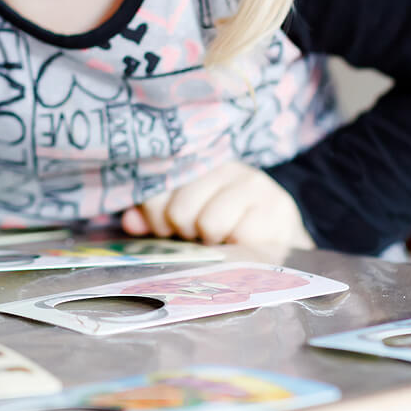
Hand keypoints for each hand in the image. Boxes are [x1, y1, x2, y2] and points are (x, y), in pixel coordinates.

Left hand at [120, 161, 314, 248]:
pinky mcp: (276, 207)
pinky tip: (242, 243)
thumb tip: (129, 221)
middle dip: (182, 232)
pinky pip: (238, 235)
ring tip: (220, 239)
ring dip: (211, 241)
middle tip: (197, 235)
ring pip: (207, 223)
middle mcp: (225, 165)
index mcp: (197, 161)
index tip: (164, 226)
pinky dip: (236, 248)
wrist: (280, 239)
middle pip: (178, 209)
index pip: (159, 182)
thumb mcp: (185, 220)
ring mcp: (253, 183)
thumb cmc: (225, 227)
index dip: (154, 212)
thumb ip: (154, 218)